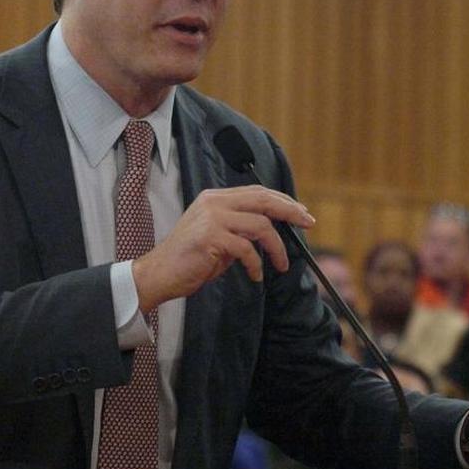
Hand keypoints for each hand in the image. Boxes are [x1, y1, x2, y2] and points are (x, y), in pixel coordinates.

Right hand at [131, 185, 314, 311]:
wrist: (159, 274)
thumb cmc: (190, 259)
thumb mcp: (218, 236)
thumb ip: (240, 228)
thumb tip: (274, 231)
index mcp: (215, 198)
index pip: (257, 192)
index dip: (283, 201)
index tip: (301, 213)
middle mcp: (214, 203)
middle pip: (263, 200)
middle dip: (291, 212)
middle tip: (308, 224)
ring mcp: (212, 218)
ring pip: (260, 226)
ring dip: (277, 248)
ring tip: (281, 265)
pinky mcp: (211, 238)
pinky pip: (247, 249)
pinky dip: (256, 265)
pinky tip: (255, 275)